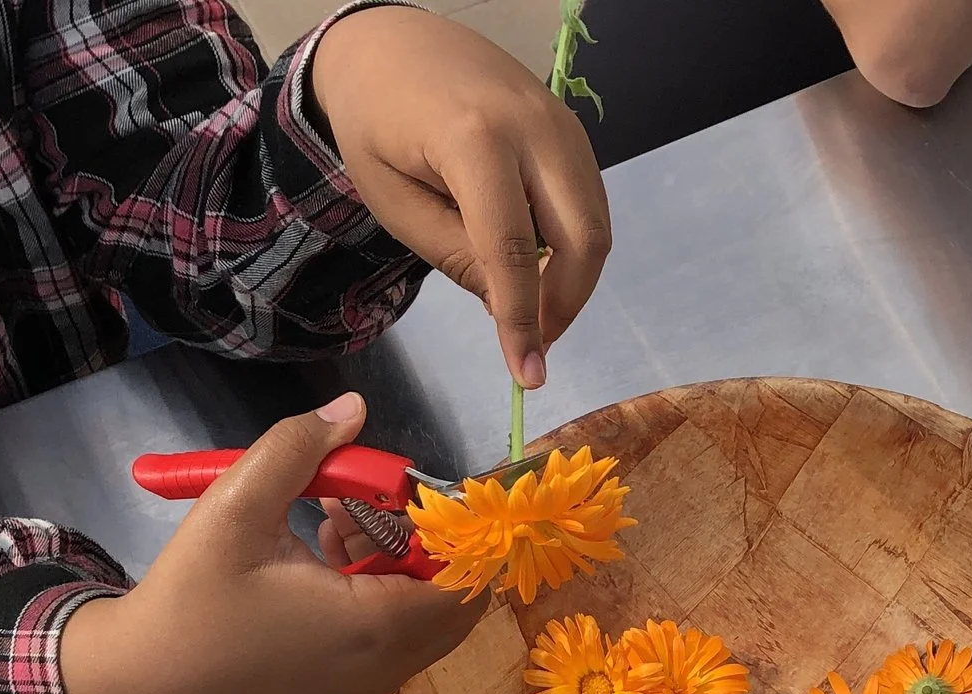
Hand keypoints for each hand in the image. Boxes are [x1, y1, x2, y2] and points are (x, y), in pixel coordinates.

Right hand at [60, 393, 481, 693]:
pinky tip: (321, 552)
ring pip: (422, 616)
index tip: (406, 487)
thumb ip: (298, 448)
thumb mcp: (236, 505)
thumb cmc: (191, 595)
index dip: (455, 528)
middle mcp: (387, 667)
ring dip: (396, 561)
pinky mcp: (346, 690)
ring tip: (330, 517)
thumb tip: (353, 409)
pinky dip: (377, 591)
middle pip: (451, 598)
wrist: (141, 677)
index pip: (466, 581)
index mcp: (375, 629)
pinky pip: (393, 635)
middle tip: (363, 500)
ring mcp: (368, 686)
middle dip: (421, 539)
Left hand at [312, 5, 609, 387]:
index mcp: (474, 141)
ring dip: (574, 278)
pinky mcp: (569, 125)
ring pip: (596, 222)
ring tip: (533, 307)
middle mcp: (532, 127)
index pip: (514, 252)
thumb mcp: (392, 201)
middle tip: (533, 342)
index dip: (523, 321)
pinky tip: (537, 262)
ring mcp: (560, 121)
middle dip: (565, 304)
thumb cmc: (375, 122)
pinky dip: (573, 243)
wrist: (388, 42)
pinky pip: (588, 199)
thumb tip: (505, 305)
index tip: (527, 373)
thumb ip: (452, 254)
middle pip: (582, 238)